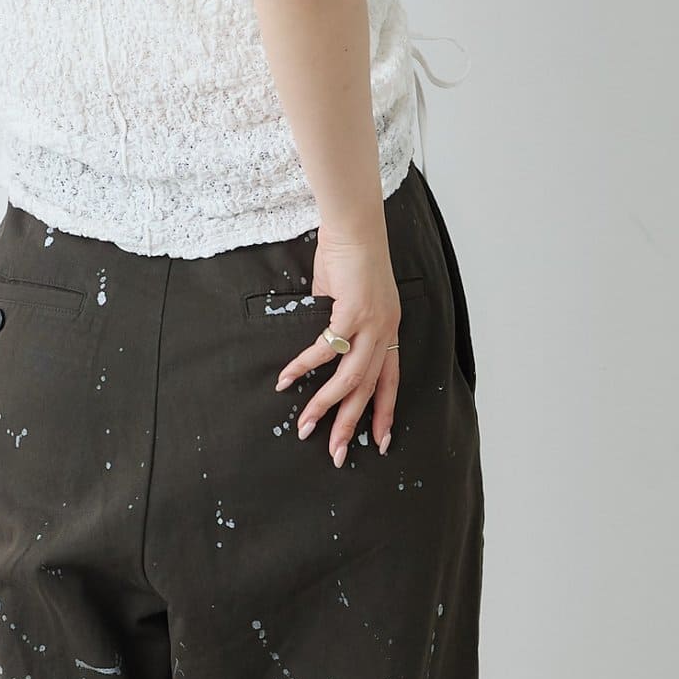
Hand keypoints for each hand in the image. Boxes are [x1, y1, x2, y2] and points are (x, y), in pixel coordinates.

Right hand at [275, 229, 401, 465]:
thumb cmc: (348, 257)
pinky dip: (305, 366)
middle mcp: (386, 331)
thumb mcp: (347, 300)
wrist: (354, 224)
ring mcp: (372, 322)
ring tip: (305, 426)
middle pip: (369, 389)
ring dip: (326, 405)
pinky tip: (287, 379)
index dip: (385, 413)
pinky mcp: (354, 310)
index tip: (380, 441)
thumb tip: (322, 343)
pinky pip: (326, 349)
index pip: (390, 382)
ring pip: (350, 377)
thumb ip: (339, 326)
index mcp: (388, 331)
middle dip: (352, 425)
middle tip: (337, 454)